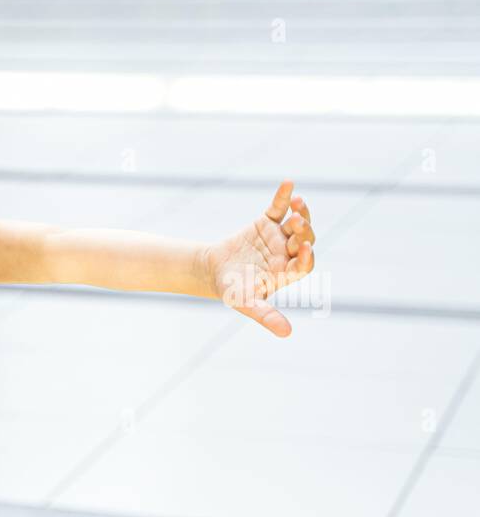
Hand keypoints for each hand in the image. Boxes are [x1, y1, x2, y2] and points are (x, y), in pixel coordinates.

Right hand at [201, 181, 315, 337]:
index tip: (304, 249)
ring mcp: (278, 236)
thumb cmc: (230, 290)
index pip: (304, 264)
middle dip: (304, 231)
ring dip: (300, 212)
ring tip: (297, 204)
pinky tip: (288, 183)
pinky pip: (278, 208)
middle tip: (298, 223)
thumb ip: (266, 316)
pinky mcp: (266, 222)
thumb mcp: (246, 303)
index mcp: (286, 273)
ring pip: (295, 222)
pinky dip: (284, 196)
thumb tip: (287, 334)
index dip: (306, 257)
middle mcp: (287, 253)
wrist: (211, 270)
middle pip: (303, 240)